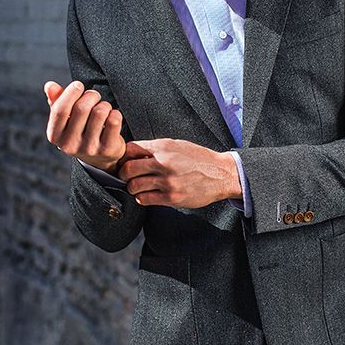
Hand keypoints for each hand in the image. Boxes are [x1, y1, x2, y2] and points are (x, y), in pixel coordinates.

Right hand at [44, 80, 126, 171]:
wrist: (100, 157)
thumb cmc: (80, 130)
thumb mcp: (66, 119)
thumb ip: (57, 101)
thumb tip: (50, 85)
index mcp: (55, 135)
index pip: (60, 110)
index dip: (70, 93)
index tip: (78, 85)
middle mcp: (70, 145)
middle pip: (81, 108)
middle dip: (91, 95)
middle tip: (94, 96)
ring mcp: (89, 149)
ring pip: (99, 112)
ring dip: (104, 104)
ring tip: (103, 108)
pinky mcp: (107, 149)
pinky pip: (113, 121)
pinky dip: (115, 113)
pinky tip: (112, 117)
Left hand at [117, 138, 239, 207]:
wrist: (221, 174)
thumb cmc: (199, 159)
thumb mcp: (177, 145)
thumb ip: (156, 148)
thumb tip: (135, 153)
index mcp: (164, 147)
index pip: (131, 149)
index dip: (124, 156)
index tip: (125, 161)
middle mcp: (164, 163)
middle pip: (128, 169)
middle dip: (123, 174)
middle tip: (126, 176)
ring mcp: (167, 182)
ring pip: (134, 186)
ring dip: (132, 187)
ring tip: (138, 186)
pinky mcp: (171, 197)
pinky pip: (145, 199)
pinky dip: (142, 197)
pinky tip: (147, 194)